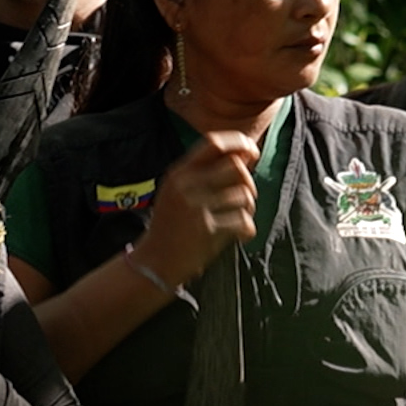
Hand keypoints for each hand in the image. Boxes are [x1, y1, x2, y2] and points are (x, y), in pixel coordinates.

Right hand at [133, 132, 260, 287]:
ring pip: (244, 194)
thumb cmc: (171, 227)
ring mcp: (196, 208)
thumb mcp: (178, 191)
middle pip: (236, 167)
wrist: (153, 263)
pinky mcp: (207, 230)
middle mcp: (186, 186)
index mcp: (179, 173)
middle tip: (243, 199)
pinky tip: (238, 235)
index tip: (252, 150)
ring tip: (237, 219)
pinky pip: (244, 220)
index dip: (239, 142)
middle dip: (248, 183)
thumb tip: (246, 155)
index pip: (213, 142)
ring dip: (248, 208)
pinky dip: (247, 230)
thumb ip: (205, 172)